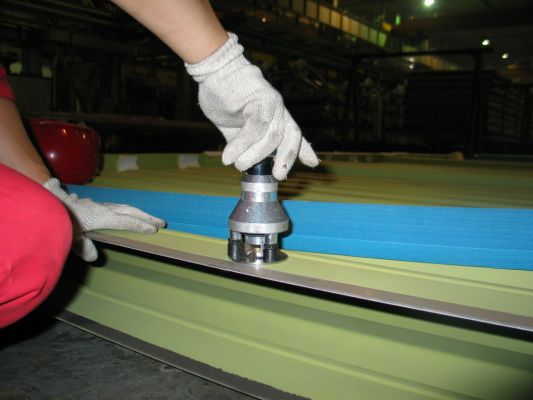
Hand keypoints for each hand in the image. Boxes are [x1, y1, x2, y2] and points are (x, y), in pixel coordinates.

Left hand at [44, 178, 164, 261]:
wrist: (39, 199)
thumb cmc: (53, 218)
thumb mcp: (68, 237)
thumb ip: (82, 247)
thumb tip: (94, 257)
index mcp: (99, 216)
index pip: (124, 221)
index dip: (140, 225)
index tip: (155, 229)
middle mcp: (99, 207)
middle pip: (127, 210)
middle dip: (145, 216)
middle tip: (161, 222)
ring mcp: (94, 204)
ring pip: (118, 206)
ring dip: (133, 213)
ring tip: (146, 219)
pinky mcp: (87, 203)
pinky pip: (106, 206)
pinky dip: (118, 211)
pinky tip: (117, 214)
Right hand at [186, 33, 318, 179]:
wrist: (213, 71)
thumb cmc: (222, 96)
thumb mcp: (233, 127)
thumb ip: (243, 143)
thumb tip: (244, 163)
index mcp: (276, 116)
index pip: (294, 135)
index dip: (304, 150)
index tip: (313, 163)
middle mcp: (279, 110)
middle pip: (291, 137)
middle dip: (287, 159)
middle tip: (278, 176)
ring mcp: (273, 103)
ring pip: (272, 136)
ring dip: (254, 155)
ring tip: (238, 165)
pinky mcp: (262, 98)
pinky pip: (256, 128)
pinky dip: (242, 144)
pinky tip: (229, 155)